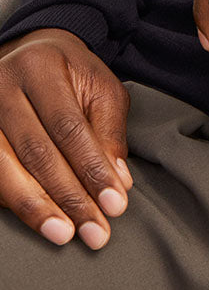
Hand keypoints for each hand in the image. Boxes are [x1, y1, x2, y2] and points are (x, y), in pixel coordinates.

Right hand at [0, 28, 132, 248]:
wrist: (32, 55)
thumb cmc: (71, 74)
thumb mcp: (101, 88)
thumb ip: (109, 132)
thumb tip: (117, 182)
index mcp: (41, 67)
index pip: (68, 126)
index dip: (92, 168)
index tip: (115, 203)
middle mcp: (4, 87)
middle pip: (36, 151)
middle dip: (69, 196)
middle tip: (95, 229)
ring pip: (6, 169)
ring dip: (38, 208)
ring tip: (66, 233)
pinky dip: (17, 202)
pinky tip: (40, 218)